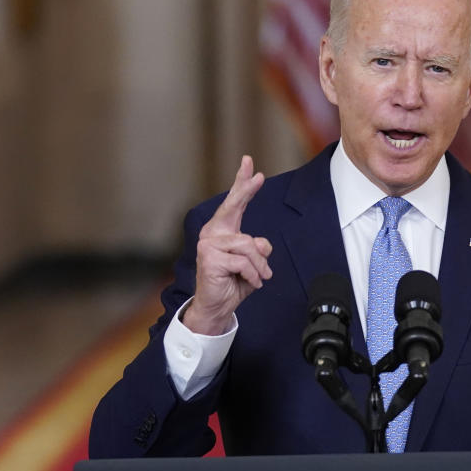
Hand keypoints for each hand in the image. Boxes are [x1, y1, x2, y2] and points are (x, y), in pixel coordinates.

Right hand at [183, 155, 272, 334]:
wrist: (218, 306)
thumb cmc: (234, 283)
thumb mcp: (253, 263)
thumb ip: (258, 249)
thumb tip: (261, 244)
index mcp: (223, 230)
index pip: (234, 203)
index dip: (242, 184)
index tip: (249, 164)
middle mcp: (213, 233)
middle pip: (233, 207)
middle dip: (245, 190)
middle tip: (258, 176)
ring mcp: (209, 244)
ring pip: (249, 246)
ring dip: (260, 266)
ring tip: (259, 277)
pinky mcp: (209, 258)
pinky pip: (244, 262)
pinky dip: (252, 275)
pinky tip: (250, 283)